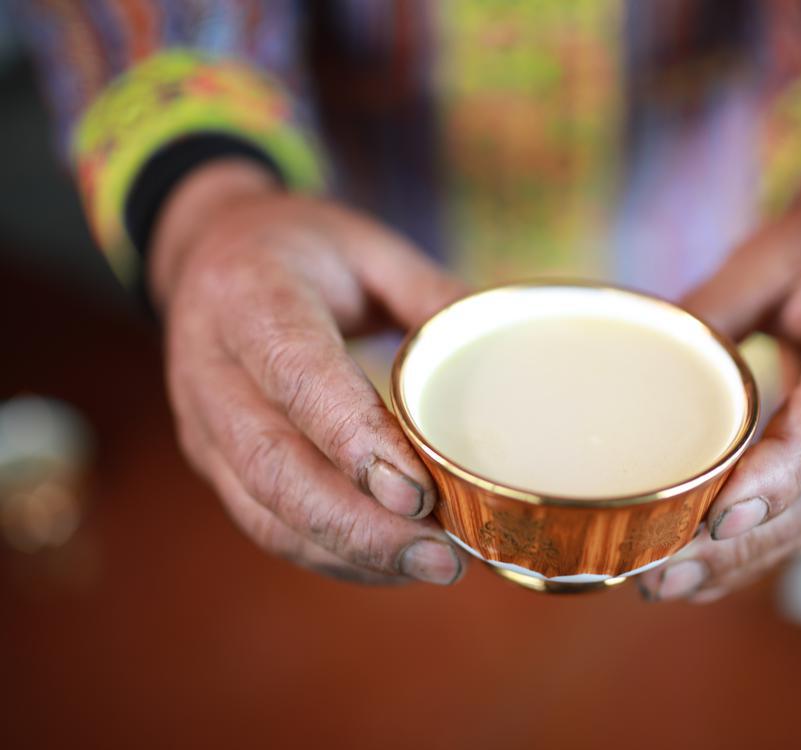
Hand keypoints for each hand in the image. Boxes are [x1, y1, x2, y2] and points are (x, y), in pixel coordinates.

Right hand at [151, 159, 467, 584]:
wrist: (209, 253)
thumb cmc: (300, 248)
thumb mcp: (367, 245)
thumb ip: (431, 294)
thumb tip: (511, 357)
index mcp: (248, 296)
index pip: (296, 374)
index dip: (353, 438)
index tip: (417, 491)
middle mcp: (210, 367)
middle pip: (274, 466)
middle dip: (359, 525)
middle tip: (443, 556)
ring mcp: (202, 422)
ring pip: (265, 511)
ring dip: (349, 553)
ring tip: (431, 567)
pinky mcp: (213, 461)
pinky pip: (264, 523)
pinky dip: (329, 554)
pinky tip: (390, 563)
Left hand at [638, 133, 800, 601]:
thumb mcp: (767, 253)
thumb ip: (710, 310)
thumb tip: (633, 368)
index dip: (782, 472)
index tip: (720, 516)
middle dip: (748, 539)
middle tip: (667, 571)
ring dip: (751, 557)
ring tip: (672, 584)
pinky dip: (768, 546)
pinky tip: (711, 574)